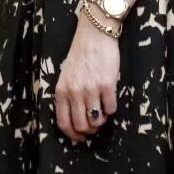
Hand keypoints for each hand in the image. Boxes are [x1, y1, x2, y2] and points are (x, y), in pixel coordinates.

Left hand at [55, 12, 119, 142]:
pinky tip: (109, 99)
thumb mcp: (66, 76)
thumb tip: (76, 120)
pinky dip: (111, 109)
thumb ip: (68, 96)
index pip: (63, 122)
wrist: (95, 35)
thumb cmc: (80, 55)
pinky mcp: (107, 85)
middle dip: (89, 130)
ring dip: (101, 120)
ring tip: (102, 111)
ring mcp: (91, 89)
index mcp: (62, 90)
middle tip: (94, 125)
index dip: (73, 135)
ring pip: (97, 121)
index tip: (80, 138)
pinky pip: (111, 109)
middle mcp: (75, 92)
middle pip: (81, 126)